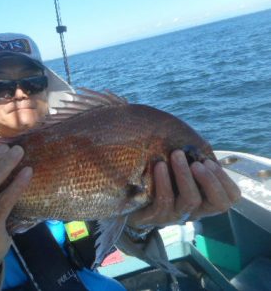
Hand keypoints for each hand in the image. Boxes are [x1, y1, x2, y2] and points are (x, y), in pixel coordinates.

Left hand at [127, 150, 241, 228]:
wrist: (127, 201)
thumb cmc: (156, 180)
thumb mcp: (176, 170)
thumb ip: (190, 161)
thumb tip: (195, 141)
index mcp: (204, 199)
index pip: (230, 197)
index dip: (224, 180)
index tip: (208, 162)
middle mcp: (194, 211)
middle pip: (217, 203)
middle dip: (210, 180)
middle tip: (196, 162)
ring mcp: (176, 216)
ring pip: (190, 200)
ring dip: (185, 175)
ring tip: (176, 154)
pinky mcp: (156, 217)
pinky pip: (164, 200)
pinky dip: (164, 181)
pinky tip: (159, 166)